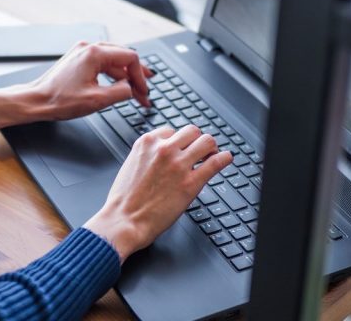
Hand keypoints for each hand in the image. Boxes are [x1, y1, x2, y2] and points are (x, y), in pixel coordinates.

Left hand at [0, 42, 152, 127]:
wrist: (36, 100)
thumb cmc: (59, 100)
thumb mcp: (97, 100)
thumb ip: (121, 93)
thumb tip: (132, 89)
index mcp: (94, 53)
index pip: (130, 58)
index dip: (141, 76)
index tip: (144, 92)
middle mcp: (89, 48)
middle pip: (123, 57)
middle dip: (136, 75)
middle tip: (146, 90)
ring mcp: (82, 52)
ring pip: (113, 60)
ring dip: (125, 76)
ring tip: (134, 91)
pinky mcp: (78, 59)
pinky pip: (102, 63)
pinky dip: (112, 75)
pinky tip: (117, 86)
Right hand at [83, 125, 232, 261]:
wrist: (124, 220)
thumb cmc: (124, 200)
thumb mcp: (131, 165)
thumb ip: (148, 155)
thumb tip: (161, 155)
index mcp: (146, 143)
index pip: (171, 131)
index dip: (179, 141)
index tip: (183, 148)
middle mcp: (163, 149)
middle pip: (192, 131)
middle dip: (196, 140)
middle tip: (200, 150)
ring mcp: (178, 165)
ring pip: (207, 141)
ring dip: (211, 148)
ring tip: (211, 155)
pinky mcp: (191, 183)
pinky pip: (216, 162)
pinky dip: (224, 158)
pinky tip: (226, 159)